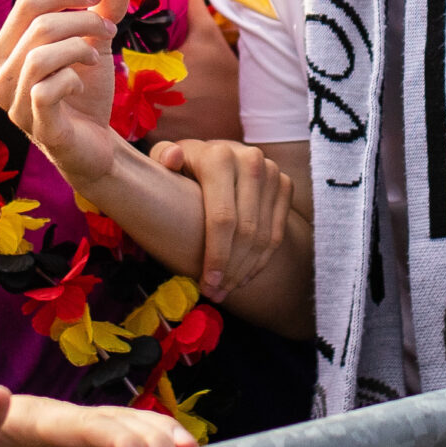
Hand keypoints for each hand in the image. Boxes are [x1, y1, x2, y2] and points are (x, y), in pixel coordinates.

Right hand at [0, 0, 133, 190]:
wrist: (95, 144)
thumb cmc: (85, 92)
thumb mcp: (95, 45)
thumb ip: (103, 13)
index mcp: (7, 51)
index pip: (26, 4)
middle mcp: (1, 76)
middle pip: (36, 26)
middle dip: (82, 20)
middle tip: (109, 30)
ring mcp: (15, 105)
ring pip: (38, 57)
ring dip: (78, 48)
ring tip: (96, 56)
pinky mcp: (37, 127)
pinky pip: (45, 91)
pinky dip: (71, 79)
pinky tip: (82, 84)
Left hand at [0, 386, 195, 446]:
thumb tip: (0, 393)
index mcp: (32, 418)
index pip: (88, 428)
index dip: (123, 446)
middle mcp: (53, 419)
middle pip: (115, 424)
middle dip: (153, 444)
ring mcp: (60, 432)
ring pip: (120, 427)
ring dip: (156, 439)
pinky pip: (110, 443)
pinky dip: (143, 444)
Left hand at [150, 139, 293, 302]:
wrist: (218, 153)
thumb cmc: (183, 166)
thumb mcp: (164, 159)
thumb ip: (160, 158)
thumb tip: (172, 160)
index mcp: (218, 158)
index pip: (223, 218)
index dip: (217, 256)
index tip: (206, 284)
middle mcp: (250, 162)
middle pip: (246, 231)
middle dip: (230, 270)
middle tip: (214, 294)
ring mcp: (272, 173)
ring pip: (264, 237)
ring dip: (245, 270)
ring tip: (225, 290)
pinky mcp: (285, 185)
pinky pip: (277, 233)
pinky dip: (261, 260)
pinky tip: (243, 277)